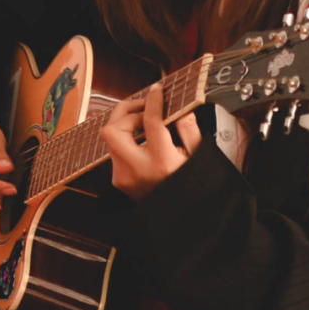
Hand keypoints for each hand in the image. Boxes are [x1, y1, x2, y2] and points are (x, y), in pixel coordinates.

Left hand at [102, 83, 203, 199]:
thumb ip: (189, 129)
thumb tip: (179, 109)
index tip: (156, 91)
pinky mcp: (118, 181)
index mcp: (162, 162)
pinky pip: (115, 152)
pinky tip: (141, 142)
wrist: (177, 218)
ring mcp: (124, 177)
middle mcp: (138, 170)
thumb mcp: (198, 157)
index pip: (150, 122)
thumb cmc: (191, 186)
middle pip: (113, 129)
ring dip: (125, 125)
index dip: (153, 101)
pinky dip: (126, 142)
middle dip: (125, 112)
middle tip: (144, 108)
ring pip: (110, 139)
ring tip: (144, 123)